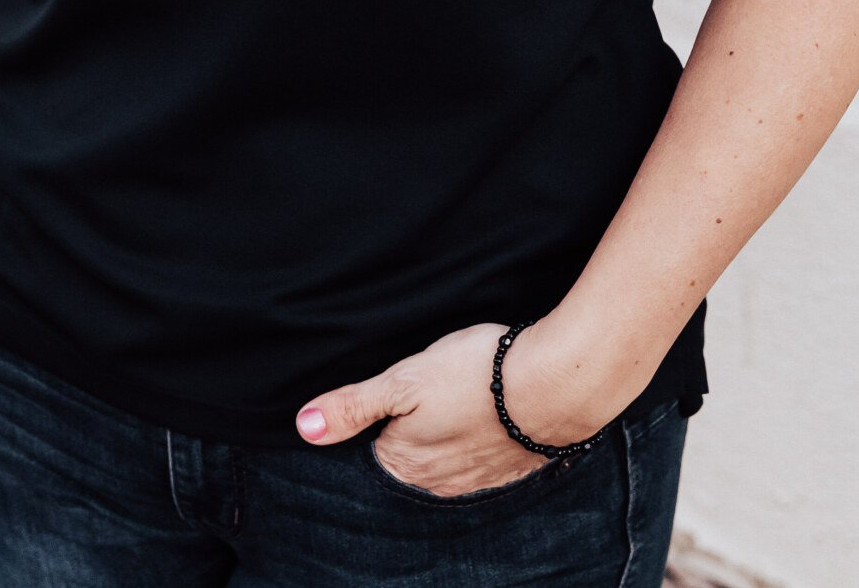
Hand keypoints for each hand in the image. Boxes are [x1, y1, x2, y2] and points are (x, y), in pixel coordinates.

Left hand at [295, 322, 557, 497]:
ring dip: (445, 432)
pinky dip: (477, 436)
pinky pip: (478, 457)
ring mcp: (475, 480)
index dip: (377, 416)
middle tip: (425, 389)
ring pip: (444, 456)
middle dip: (409, 427)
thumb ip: (354, 405)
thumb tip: (304, 427)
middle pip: (407, 454)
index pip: (371, 448)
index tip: (390, 395)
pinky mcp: (507, 469)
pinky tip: (483, 411)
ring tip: (453, 396)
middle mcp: (436, 484)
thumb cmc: (476, 375)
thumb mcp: (404, 380)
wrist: (553, 386)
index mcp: (404, 464)